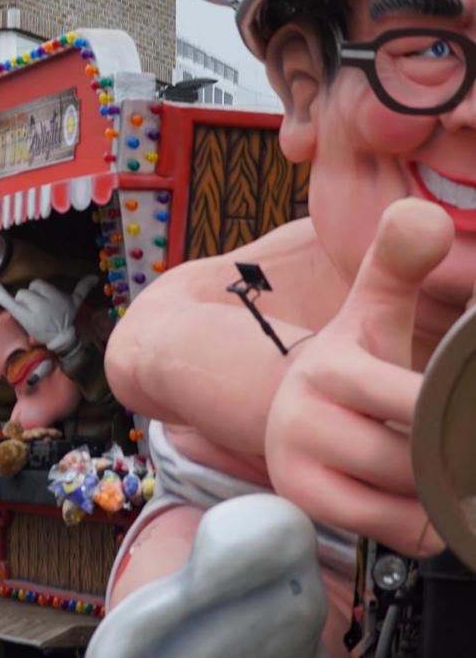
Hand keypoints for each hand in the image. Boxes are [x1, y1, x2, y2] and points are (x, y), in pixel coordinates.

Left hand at [0, 276, 98, 352]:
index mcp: (56, 295)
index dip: (39, 293)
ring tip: (32, 316)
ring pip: (20, 296)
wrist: (61, 339)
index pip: (38, 284)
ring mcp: (33, 309)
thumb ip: (82, 288)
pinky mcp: (22, 316)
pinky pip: (8, 301)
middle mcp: (45, 301)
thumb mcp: (75, 303)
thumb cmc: (66, 319)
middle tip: (38, 312)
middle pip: (28, 290)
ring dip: (23, 305)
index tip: (45, 304)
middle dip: (30, 299)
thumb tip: (95, 276)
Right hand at [266, 199, 448, 557]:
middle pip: (415, 457)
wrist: (287, 407)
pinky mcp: (304, 502)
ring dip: (442, 493)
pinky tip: (422, 499)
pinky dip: (423, 523)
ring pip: (407, 498)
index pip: (415, 402)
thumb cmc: (352, 361)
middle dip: (451, 456)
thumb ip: (398, 263)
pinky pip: (391, 530)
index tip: (466, 406)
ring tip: (449, 471)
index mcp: (330, 367)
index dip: (453, 413)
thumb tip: (422, 215)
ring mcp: (297, 464)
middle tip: (464, 440)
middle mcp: (302, 417)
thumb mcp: (372, 311)